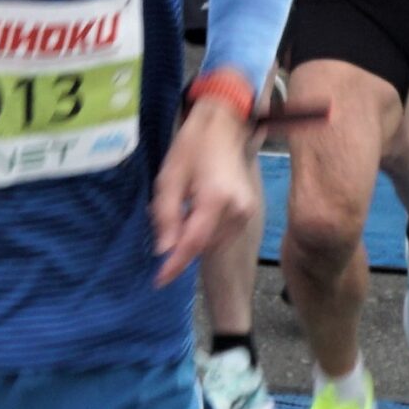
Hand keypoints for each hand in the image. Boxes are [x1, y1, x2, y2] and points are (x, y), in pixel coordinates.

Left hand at [152, 97, 259, 286]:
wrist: (224, 127)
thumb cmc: (192, 147)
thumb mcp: (168, 179)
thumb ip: (165, 217)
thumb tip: (165, 251)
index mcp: (216, 199)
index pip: (193, 243)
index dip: (175, 264)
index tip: (159, 281)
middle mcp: (237, 209)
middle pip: (203, 245)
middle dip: (180, 244)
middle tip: (165, 219)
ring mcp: (247, 211)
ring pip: (212, 242)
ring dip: (193, 238)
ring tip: (182, 210)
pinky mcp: (249, 211)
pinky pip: (222, 234)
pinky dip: (205, 232)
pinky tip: (195, 213)